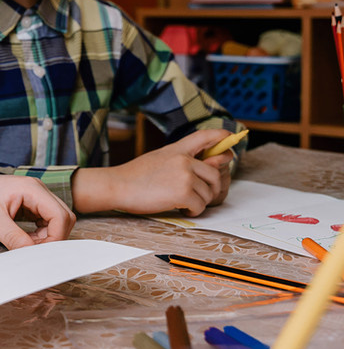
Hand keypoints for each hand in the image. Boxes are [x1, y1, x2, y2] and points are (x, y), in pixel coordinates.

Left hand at [0, 175, 75, 248]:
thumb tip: (33, 257)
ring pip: (56, 221)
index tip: (41, 254)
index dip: (56, 238)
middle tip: (34, 251)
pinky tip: (25, 240)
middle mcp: (37, 189)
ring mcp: (35, 196)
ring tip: (25, 245)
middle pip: (63, 217)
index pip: (60, 215)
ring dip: (47, 237)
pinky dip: (40, 235)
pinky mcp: (30, 204)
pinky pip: (46, 221)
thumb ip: (15, 239)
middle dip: (54, 238)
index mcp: (31, 188)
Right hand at [73, 128, 232, 215]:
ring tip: (181, 202)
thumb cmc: (135, 176)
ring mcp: (185, 175)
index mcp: (177, 149)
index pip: (206, 136)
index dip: (222, 137)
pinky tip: (179, 208)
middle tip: (197, 196)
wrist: (117, 185)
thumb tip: (207, 165)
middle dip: (210, 189)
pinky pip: (200, 206)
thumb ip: (182, 159)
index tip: (231, 139)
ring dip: (199, 202)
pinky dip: (192, 211)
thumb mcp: (159, 158)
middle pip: (216, 174)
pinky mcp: (183, 192)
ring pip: (209, 193)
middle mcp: (184, 159)